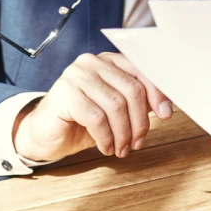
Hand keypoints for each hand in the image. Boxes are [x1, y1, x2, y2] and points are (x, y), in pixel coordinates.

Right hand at [13, 52, 171, 161]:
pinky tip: (106, 147)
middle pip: (131, 89)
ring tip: (122, 149)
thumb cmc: (82, 121)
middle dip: (140, 121)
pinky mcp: (65, 93)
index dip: (157, 93)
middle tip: (138, 142)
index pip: (141, 71)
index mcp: (108, 61)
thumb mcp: (116, 111)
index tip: (166, 114)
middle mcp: (92, 62)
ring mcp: (76, 75)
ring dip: (123, 133)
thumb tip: (166, 106)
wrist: (45, 133)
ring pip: (115, 105)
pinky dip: (106, 137)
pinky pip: (96, 117)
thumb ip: (137, 103)